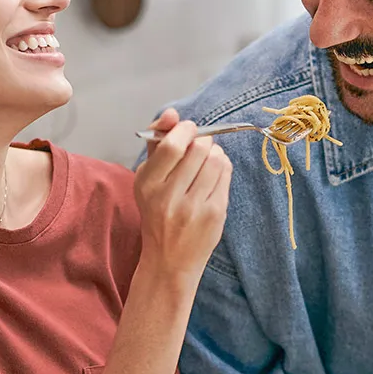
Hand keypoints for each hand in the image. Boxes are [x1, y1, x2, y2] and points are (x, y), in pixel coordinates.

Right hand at [135, 108, 231, 280]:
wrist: (169, 260)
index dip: (185, 130)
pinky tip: (213, 176)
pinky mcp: (215, 213)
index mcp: (148, 184)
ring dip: (214, 153)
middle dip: (202, 140)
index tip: (188, 130)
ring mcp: (195, 207)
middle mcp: (169, 196)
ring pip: (216, 159)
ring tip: (206, 161)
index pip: (172, 146)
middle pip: (199, 149)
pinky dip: (222, 167)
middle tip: (199, 146)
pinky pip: (226, 175)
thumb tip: (172, 113)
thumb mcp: (147, 179)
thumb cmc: (157, 213)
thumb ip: (157, 143)